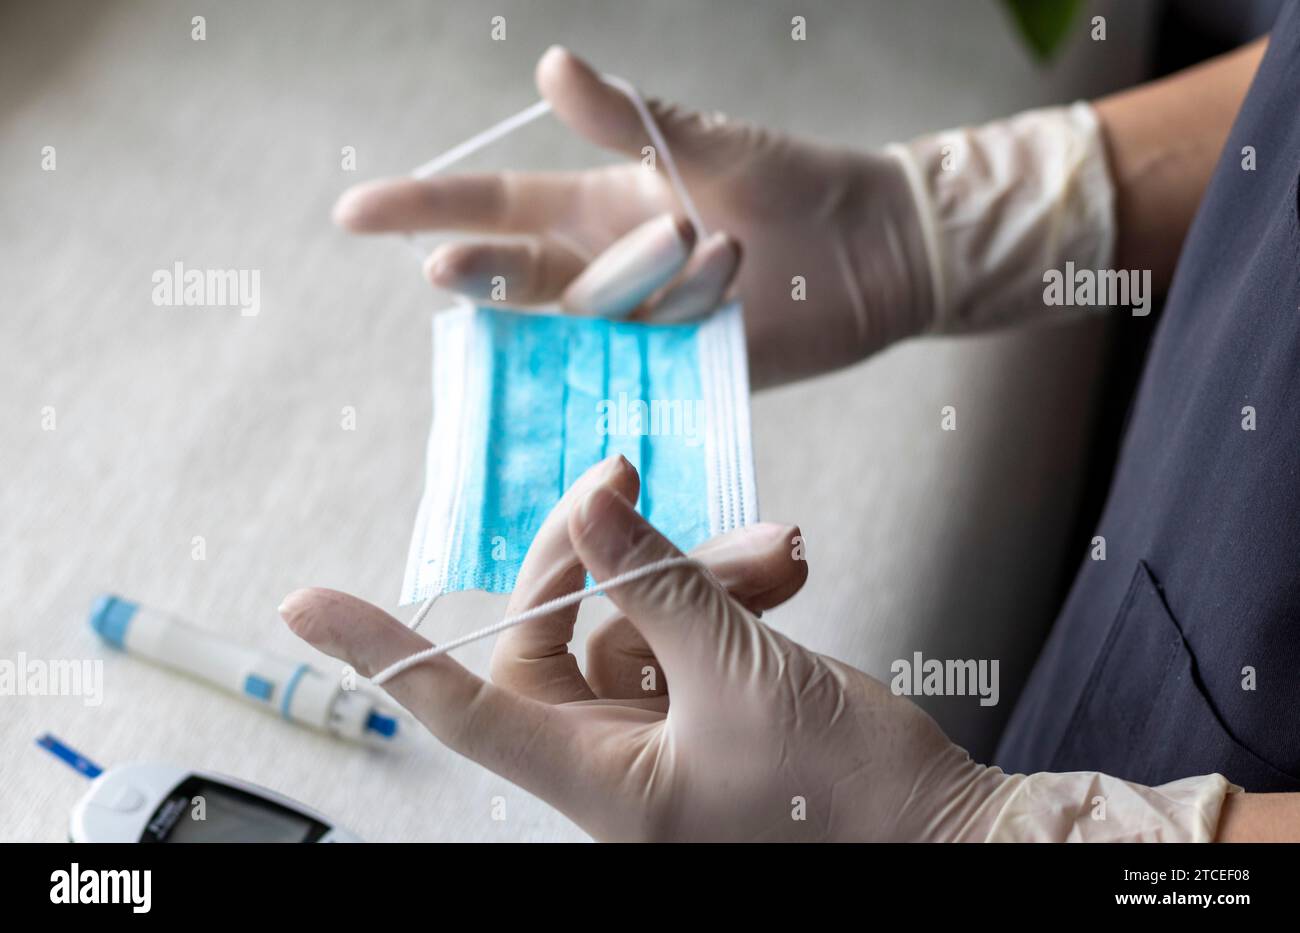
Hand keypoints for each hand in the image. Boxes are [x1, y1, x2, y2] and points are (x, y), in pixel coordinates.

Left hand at [280, 457, 1004, 840]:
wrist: (942, 828)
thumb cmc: (848, 791)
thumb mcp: (744, 672)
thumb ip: (657, 582)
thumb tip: (587, 502)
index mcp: (600, 780)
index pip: (459, 708)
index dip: (381, 652)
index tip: (306, 606)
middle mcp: (613, 760)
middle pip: (553, 634)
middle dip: (600, 556)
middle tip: (628, 476)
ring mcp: (658, 733)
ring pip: (632, 619)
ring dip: (697, 569)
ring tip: (780, 552)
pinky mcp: (702, 706)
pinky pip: (682, 629)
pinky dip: (725, 590)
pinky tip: (784, 568)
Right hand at [332, 47, 933, 386]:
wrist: (874, 252)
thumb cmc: (790, 185)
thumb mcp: (711, 145)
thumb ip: (630, 121)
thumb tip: (550, 62)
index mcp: (595, 209)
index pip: (493, 209)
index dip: (424, 210)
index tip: (355, 214)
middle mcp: (602, 273)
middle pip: (520, 279)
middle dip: (481, 274)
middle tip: (447, 269)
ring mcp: (636, 329)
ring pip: (585, 330)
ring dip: (618, 302)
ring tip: (700, 263)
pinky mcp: (678, 374)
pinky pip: (635, 381)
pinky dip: (632, 376)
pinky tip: (639, 372)